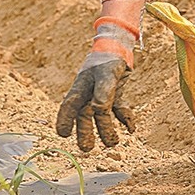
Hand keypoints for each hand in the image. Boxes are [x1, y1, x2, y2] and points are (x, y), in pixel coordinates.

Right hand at [55, 21, 137, 151]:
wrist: (121, 46)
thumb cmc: (109, 58)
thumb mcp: (106, 74)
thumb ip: (103, 93)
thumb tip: (98, 111)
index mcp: (80, 87)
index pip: (69, 107)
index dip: (64, 121)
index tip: (62, 134)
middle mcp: (88, 93)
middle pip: (84, 116)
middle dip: (85, 133)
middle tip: (86, 149)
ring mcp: (101, 94)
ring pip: (101, 116)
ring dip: (107, 129)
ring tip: (113, 143)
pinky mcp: (115, 95)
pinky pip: (118, 110)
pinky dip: (125, 118)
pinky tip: (131, 128)